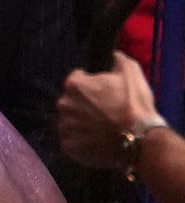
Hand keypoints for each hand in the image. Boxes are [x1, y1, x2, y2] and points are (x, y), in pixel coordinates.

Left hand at [58, 50, 160, 168]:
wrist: (138, 138)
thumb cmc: (133, 103)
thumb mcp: (131, 73)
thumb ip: (118, 60)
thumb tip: (113, 55)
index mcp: (74, 86)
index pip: (76, 79)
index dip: (89, 82)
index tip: (102, 90)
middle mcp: (64, 105)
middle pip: (70, 101)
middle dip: (83, 103)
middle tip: (103, 110)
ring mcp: (65, 127)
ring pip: (70, 122)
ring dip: (81, 123)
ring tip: (101, 127)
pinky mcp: (68, 147)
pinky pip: (72, 141)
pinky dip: (81, 141)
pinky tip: (96, 140)